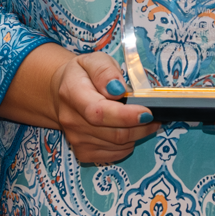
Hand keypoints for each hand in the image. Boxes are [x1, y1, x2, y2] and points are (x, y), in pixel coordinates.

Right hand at [56, 49, 159, 165]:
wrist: (60, 94)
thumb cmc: (82, 75)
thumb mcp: (93, 60)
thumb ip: (105, 71)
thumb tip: (118, 89)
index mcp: (72, 93)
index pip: (99, 112)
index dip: (125, 116)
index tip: (147, 112)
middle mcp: (71, 120)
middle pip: (113, 133)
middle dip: (140, 126)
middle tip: (154, 115)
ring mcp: (76, 139)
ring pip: (118, 145)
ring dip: (137, 134)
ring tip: (143, 120)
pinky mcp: (83, 152)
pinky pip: (115, 154)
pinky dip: (127, 144)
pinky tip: (127, 130)